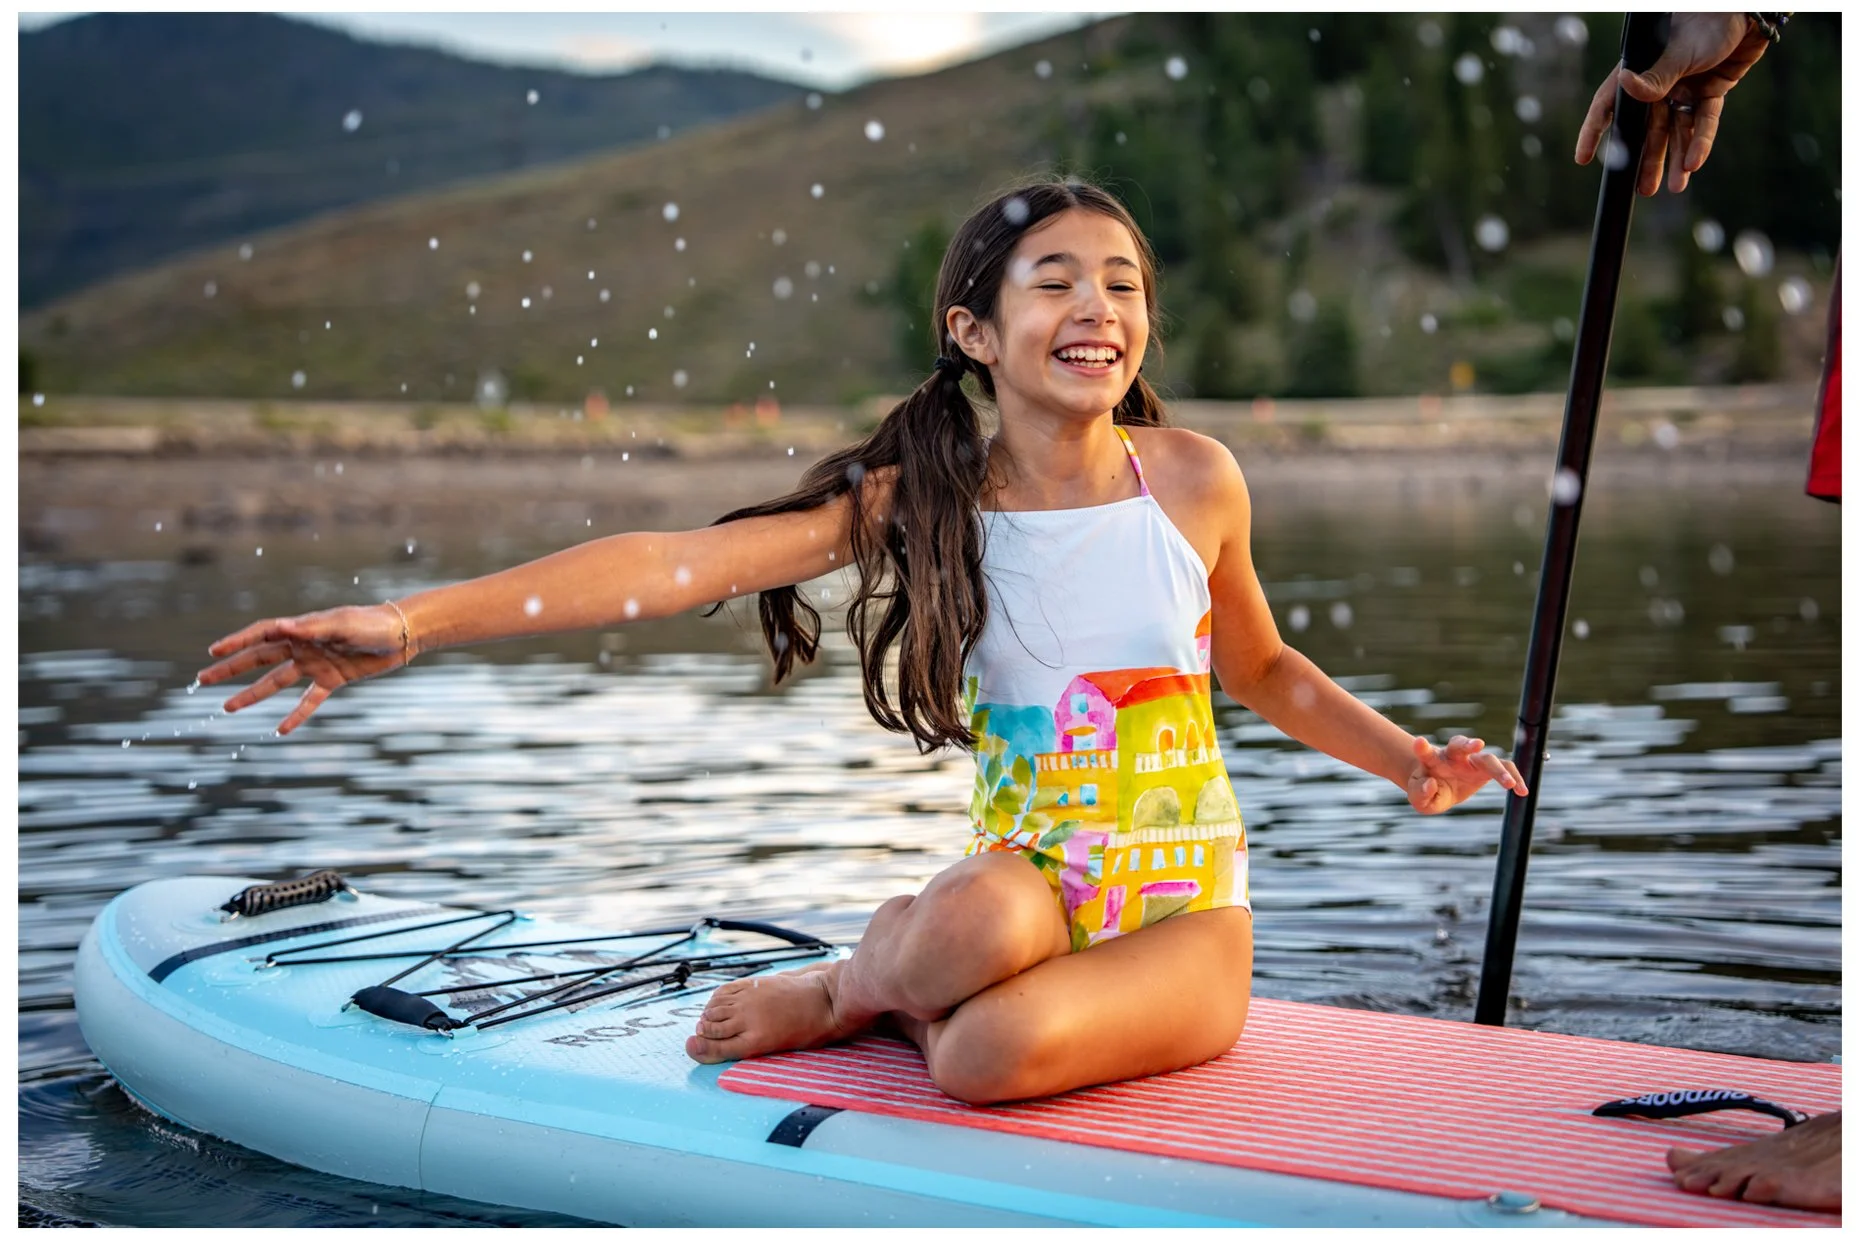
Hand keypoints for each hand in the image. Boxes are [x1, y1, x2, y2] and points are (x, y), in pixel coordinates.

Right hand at [197, 604, 411, 734]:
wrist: (402, 634)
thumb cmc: (372, 624)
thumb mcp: (342, 624)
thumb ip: (312, 629)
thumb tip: (282, 628)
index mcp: (302, 629)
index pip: (261, 634)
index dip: (236, 642)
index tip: (212, 651)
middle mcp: (303, 646)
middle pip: (260, 658)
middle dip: (232, 668)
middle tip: (203, 679)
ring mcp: (316, 664)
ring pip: (277, 681)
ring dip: (253, 694)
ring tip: (228, 708)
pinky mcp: (333, 680)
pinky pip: (309, 701)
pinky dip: (296, 715)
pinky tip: (280, 730)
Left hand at [1406, 734, 1526, 814]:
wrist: (1437, 787)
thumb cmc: (1426, 791)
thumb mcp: (1418, 798)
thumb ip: (1420, 793)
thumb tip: (1431, 784)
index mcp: (1432, 760)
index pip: (1426, 752)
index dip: (1422, 748)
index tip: (1420, 743)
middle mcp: (1453, 756)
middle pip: (1459, 745)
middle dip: (1467, 744)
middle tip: (1478, 744)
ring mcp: (1471, 761)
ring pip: (1487, 758)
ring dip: (1499, 769)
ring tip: (1510, 784)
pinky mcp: (1486, 768)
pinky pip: (1505, 769)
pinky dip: (1515, 777)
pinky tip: (1523, 792)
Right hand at [1574, 13, 1770, 194]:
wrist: (1750, 12)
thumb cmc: (1708, 21)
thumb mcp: (1680, 50)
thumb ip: (1656, 76)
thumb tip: (1625, 87)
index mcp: (1641, 69)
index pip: (1610, 105)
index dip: (1594, 131)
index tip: (1583, 158)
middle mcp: (1659, 82)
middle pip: (1647, 128)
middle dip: (1646, 158)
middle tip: (1641, 188)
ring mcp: (1685, 88)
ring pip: (1676, 130)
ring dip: (1674, 158)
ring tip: (1673, 187)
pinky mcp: (1710, 92)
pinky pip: (1703, 122)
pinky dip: (1700, 142)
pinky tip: (1694, 163)